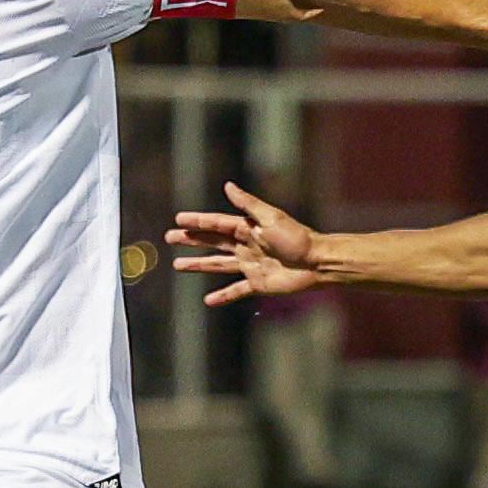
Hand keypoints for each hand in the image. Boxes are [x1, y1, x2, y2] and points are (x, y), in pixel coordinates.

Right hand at [166, 183, 324, 307]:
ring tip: (178, 265)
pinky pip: (236, 290)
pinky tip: (208, 300)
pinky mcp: (257, 284)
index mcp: (248, 228)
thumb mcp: (271, 217)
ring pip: (217, 265)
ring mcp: (250, 265)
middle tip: (170, 237)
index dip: (197, 221)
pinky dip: (222, 296)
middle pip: (212, 242)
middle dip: (191, 240)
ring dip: (198, 265)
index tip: (178, 219)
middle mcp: (246, 246)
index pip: (216, 224)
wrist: (316, 263)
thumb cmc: (297, 238)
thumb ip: (248, 204)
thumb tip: (228, 186)